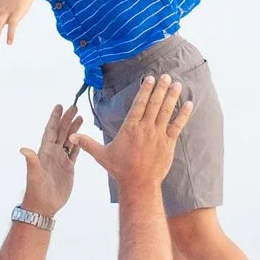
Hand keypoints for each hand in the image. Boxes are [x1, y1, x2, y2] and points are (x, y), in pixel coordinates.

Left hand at [19, 105, 82, 218]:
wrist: (43, 206)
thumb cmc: (36, 190)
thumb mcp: (34, 174)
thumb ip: (31, 161)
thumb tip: (23, 149)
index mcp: (45, 151)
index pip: (50, 130)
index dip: (54, 118)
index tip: (60, 106)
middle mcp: (53, 153)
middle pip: (61, 132)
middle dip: (67, 119)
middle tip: (75, 107)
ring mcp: (60, 160)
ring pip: (69, 140)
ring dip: (74, 128)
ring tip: (81, 117)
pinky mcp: (68, 168)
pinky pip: (74, 152)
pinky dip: (78, 143)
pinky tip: (83, 136)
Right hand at [78, 74, 191, 193]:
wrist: (139, 184)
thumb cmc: (120, 170)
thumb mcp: (101, 155)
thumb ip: (87, 143)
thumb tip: (71, 136)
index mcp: (130, 128)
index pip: (139, 104)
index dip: (145, 90)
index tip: (150, 78)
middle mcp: (145, 128)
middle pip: (154, 104)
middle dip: (160, 88)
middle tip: (166, 76)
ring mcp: (158, 135)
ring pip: (166, 111)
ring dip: (172, 96)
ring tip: (177, 84)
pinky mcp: (168, 143)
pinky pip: (177, 125)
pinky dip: (183, 114)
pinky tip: (189, 104)